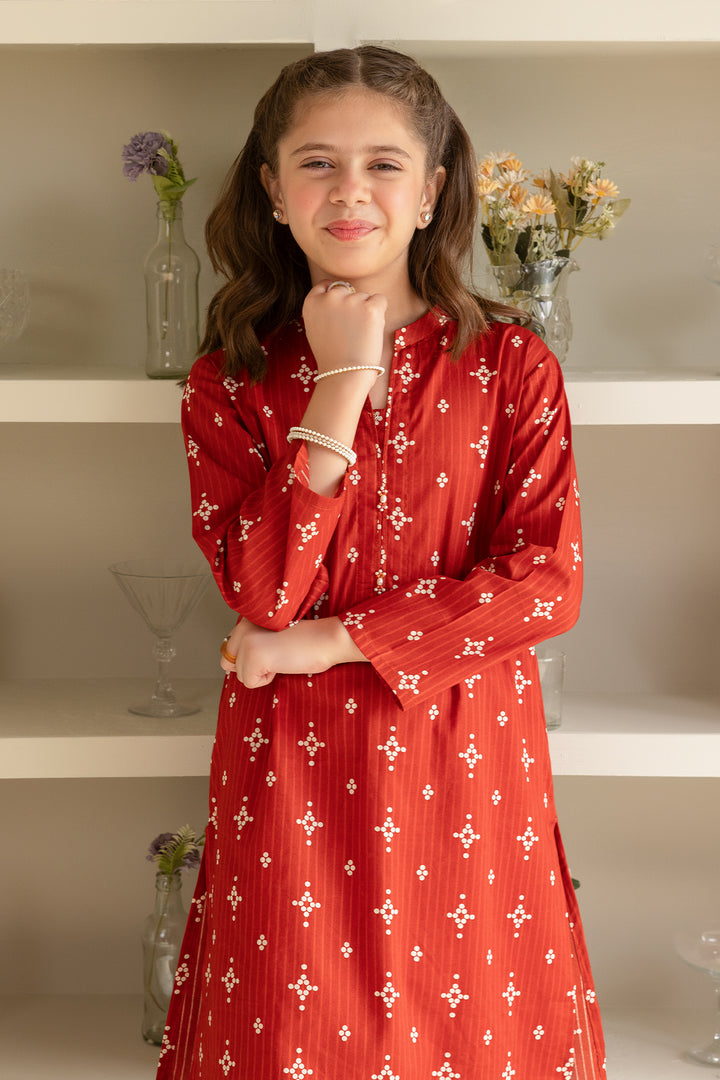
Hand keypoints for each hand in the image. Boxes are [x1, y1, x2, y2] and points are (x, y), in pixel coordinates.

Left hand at [220, 616, 367, 688]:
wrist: (326, 638)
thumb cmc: (307, 640)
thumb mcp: (271, 635)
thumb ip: (251, 641)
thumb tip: (231, 663)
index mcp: (247, 618)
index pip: (229, 648)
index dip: (250, 657)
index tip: (274, 649)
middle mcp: (242, 627)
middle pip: (228, 662)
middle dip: (250, 667)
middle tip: (276, 655)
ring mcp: (246, 642)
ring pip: (240, 674)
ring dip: (261, 673)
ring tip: (281, 657)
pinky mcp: (253, 657)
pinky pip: (250, 683)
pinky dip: (267, 680)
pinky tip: (282, 663)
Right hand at [302, 279, 386, 376]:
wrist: (344, 374)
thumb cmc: (331, 357)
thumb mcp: (315, 329)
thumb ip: (322, 309)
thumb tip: (336, 295)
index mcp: (312, 302)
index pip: (326, 285)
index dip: (336, 296)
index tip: (341, 310)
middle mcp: (330, 297)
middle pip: (347, 289)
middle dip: (352, 304)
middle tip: (351, 329)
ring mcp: (350, 300)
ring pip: (364, 296)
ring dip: (366, 311)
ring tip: (359, 335)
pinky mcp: (370, 307)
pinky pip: (380, 300)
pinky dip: (380, 313)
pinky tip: (371, 330)